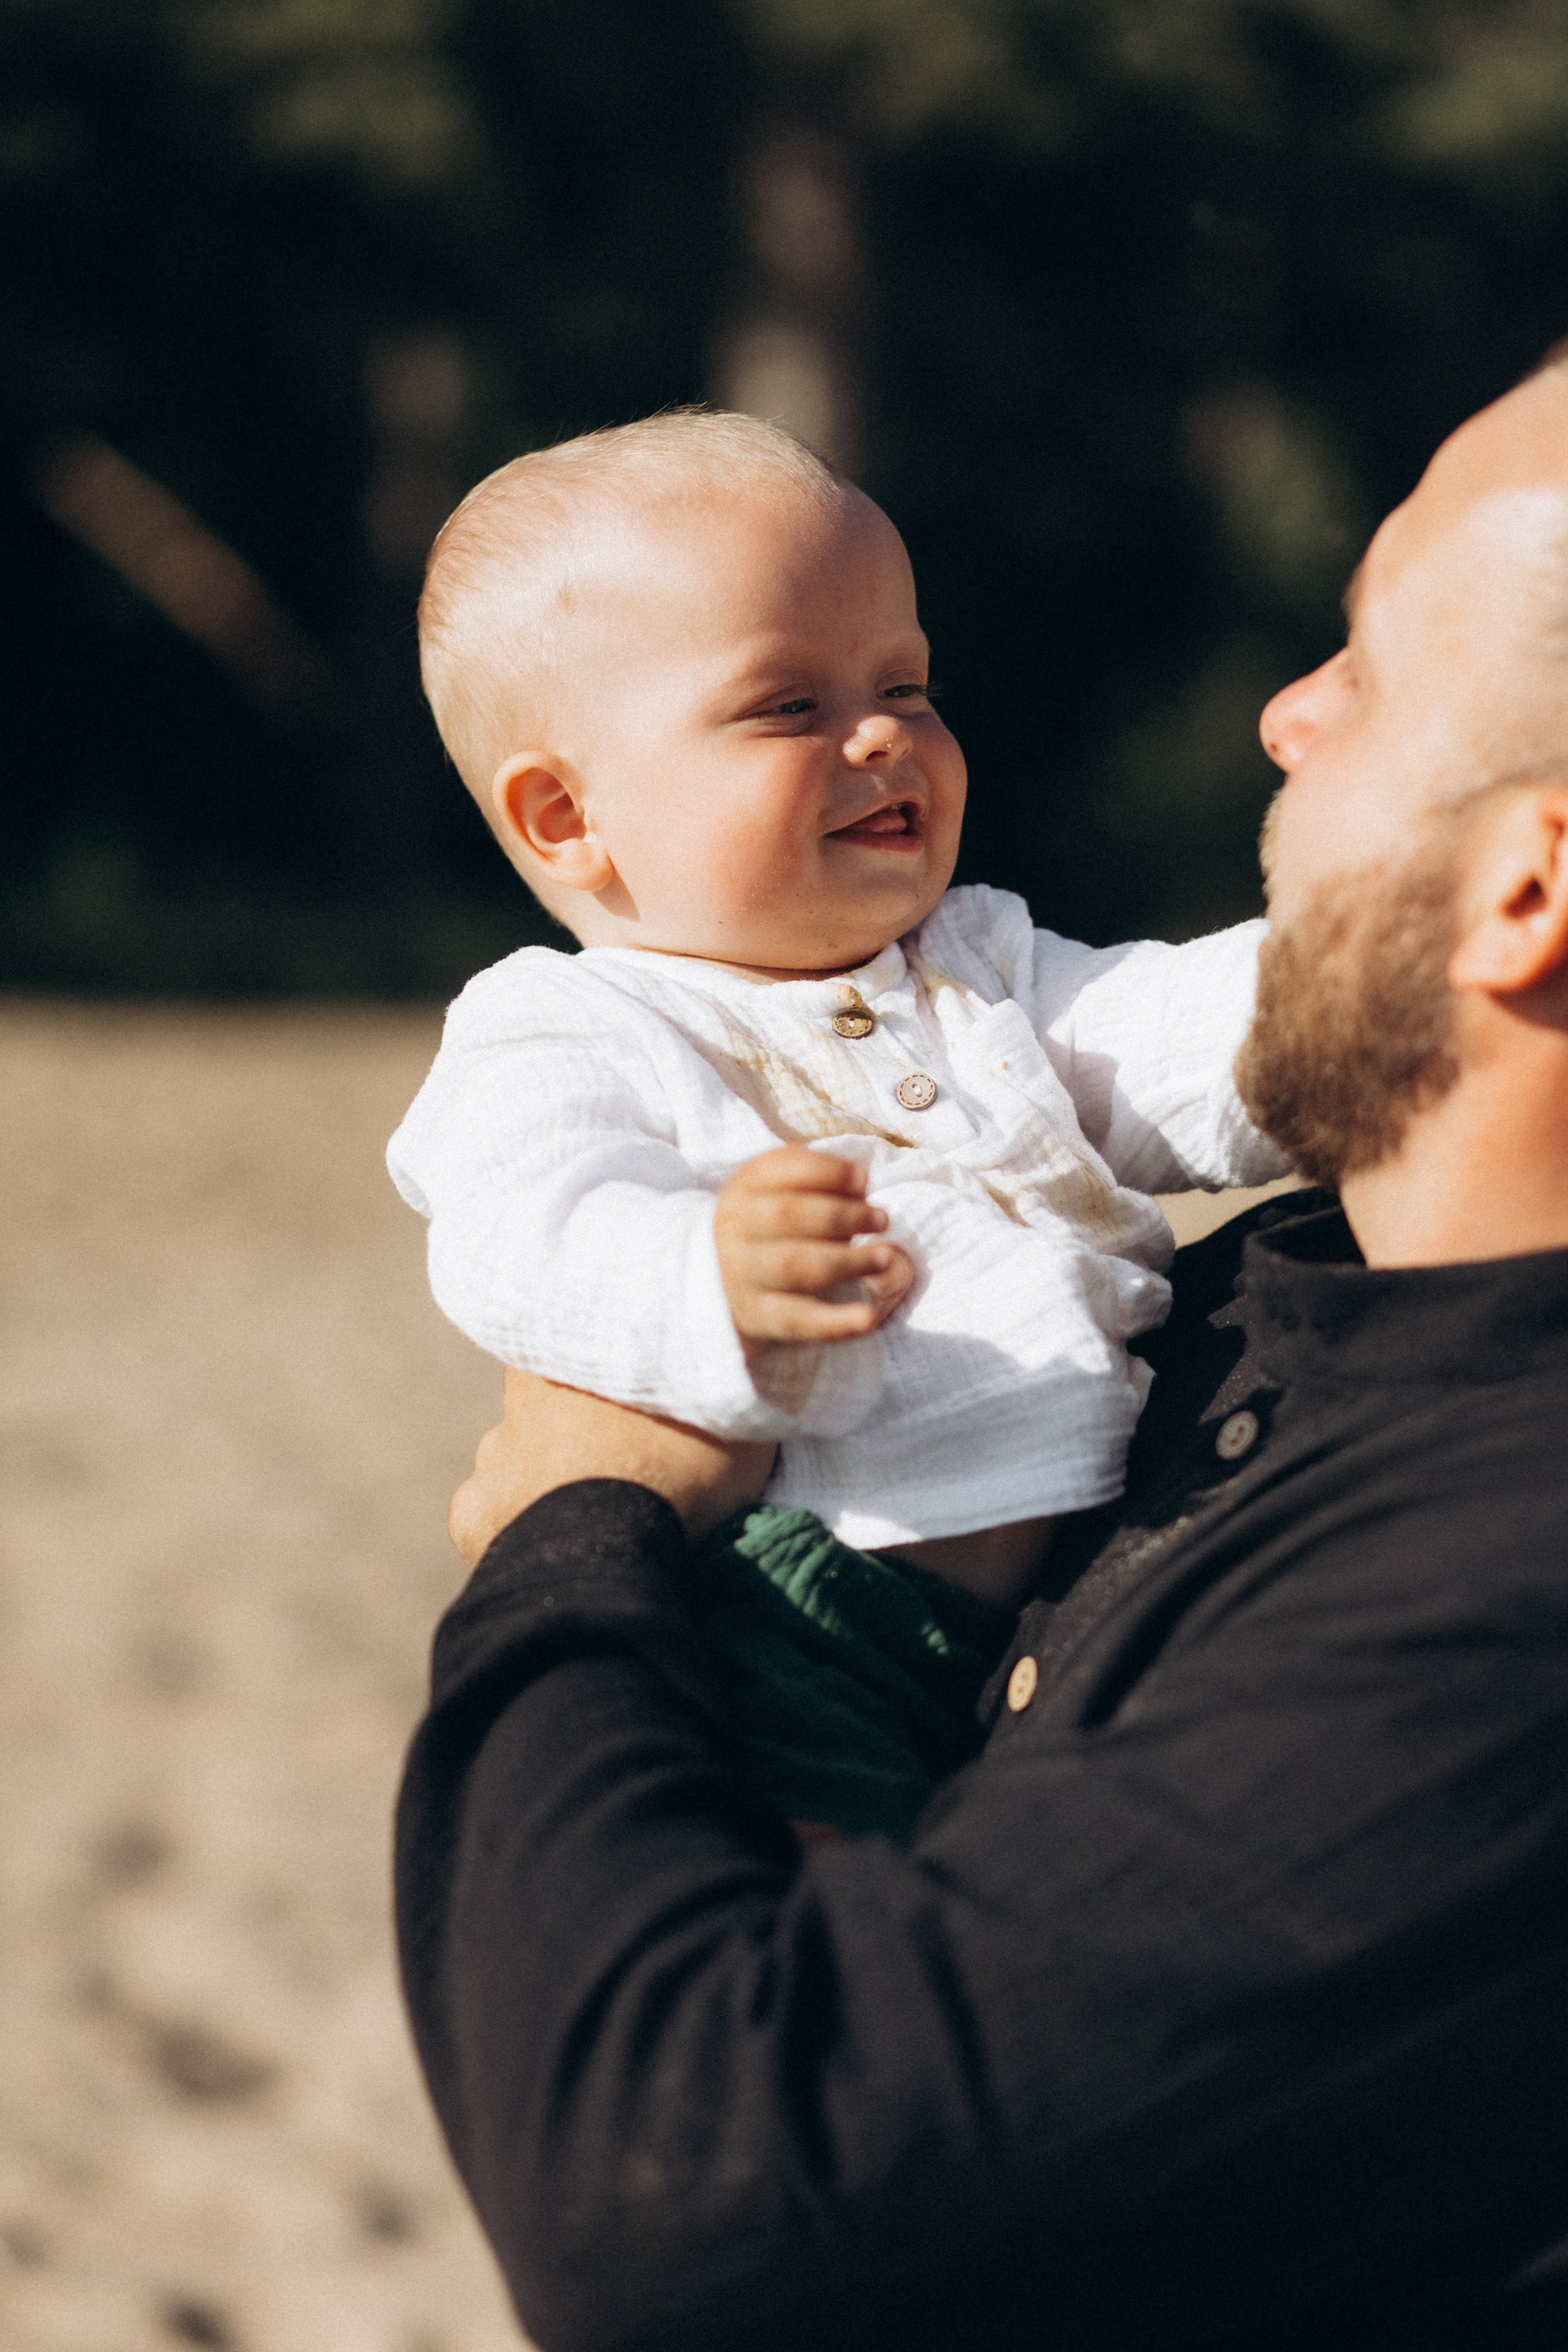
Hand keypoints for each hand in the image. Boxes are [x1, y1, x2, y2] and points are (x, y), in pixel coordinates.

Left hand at [449, 1367, 775, 1566]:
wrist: (615, 1551)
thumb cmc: (678, 1469)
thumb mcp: (728, 1415)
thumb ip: (724, 1384)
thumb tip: (751, 1355)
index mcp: (573, 1358)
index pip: (583, 1342)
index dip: (611, 1369)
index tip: (638, 1395)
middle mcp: (520, 1400)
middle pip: (549, 1403)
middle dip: (577, 1425)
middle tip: (626, 1460)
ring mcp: (492, 1456)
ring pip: (517, 1456)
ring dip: (547, 1475)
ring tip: (593, 1510)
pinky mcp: (473, 1516)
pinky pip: (487, 1515)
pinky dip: (511, 1526)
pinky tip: (550, 1545)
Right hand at [713, 1148, 913, 1353]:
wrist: (724, 1282)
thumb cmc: (773, 1227)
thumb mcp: (785, 1192)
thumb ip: (822, 1182)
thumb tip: (861, 1185)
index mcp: (744, 1187)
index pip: (783, 1169)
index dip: (829, 1172)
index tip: (864, 1180)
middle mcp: (734, 1227)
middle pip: (788, 1215)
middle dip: (844, 1215)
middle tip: (881, 1220)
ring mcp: (741, 1274)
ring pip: (795, 1265)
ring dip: (848, 1260)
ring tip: (884, 1258)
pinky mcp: (758, 1317)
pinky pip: (798, 1321)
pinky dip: (836, 1322)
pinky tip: (869, 1317)